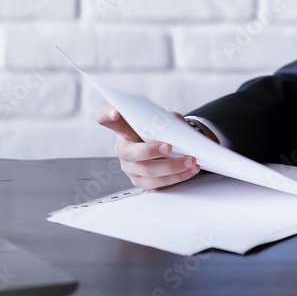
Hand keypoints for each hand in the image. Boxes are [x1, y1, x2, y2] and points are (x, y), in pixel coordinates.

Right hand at [96, 105, 212, 189]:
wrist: (171, 146)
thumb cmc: (163, 130)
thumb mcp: (164, 119)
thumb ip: (165, 119)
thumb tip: (176, 129)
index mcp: (124, 129)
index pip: (105, 118)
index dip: (107, 115)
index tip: (116, 112)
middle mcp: (123, 149)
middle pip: (130, 153)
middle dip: (150, 151)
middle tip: (169, 147)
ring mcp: (131, 168)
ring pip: (147, 172)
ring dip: (172, 167)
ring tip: (190, 161)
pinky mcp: (142, 181)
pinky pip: (157, 183)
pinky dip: (177, 177)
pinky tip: (189, 170)